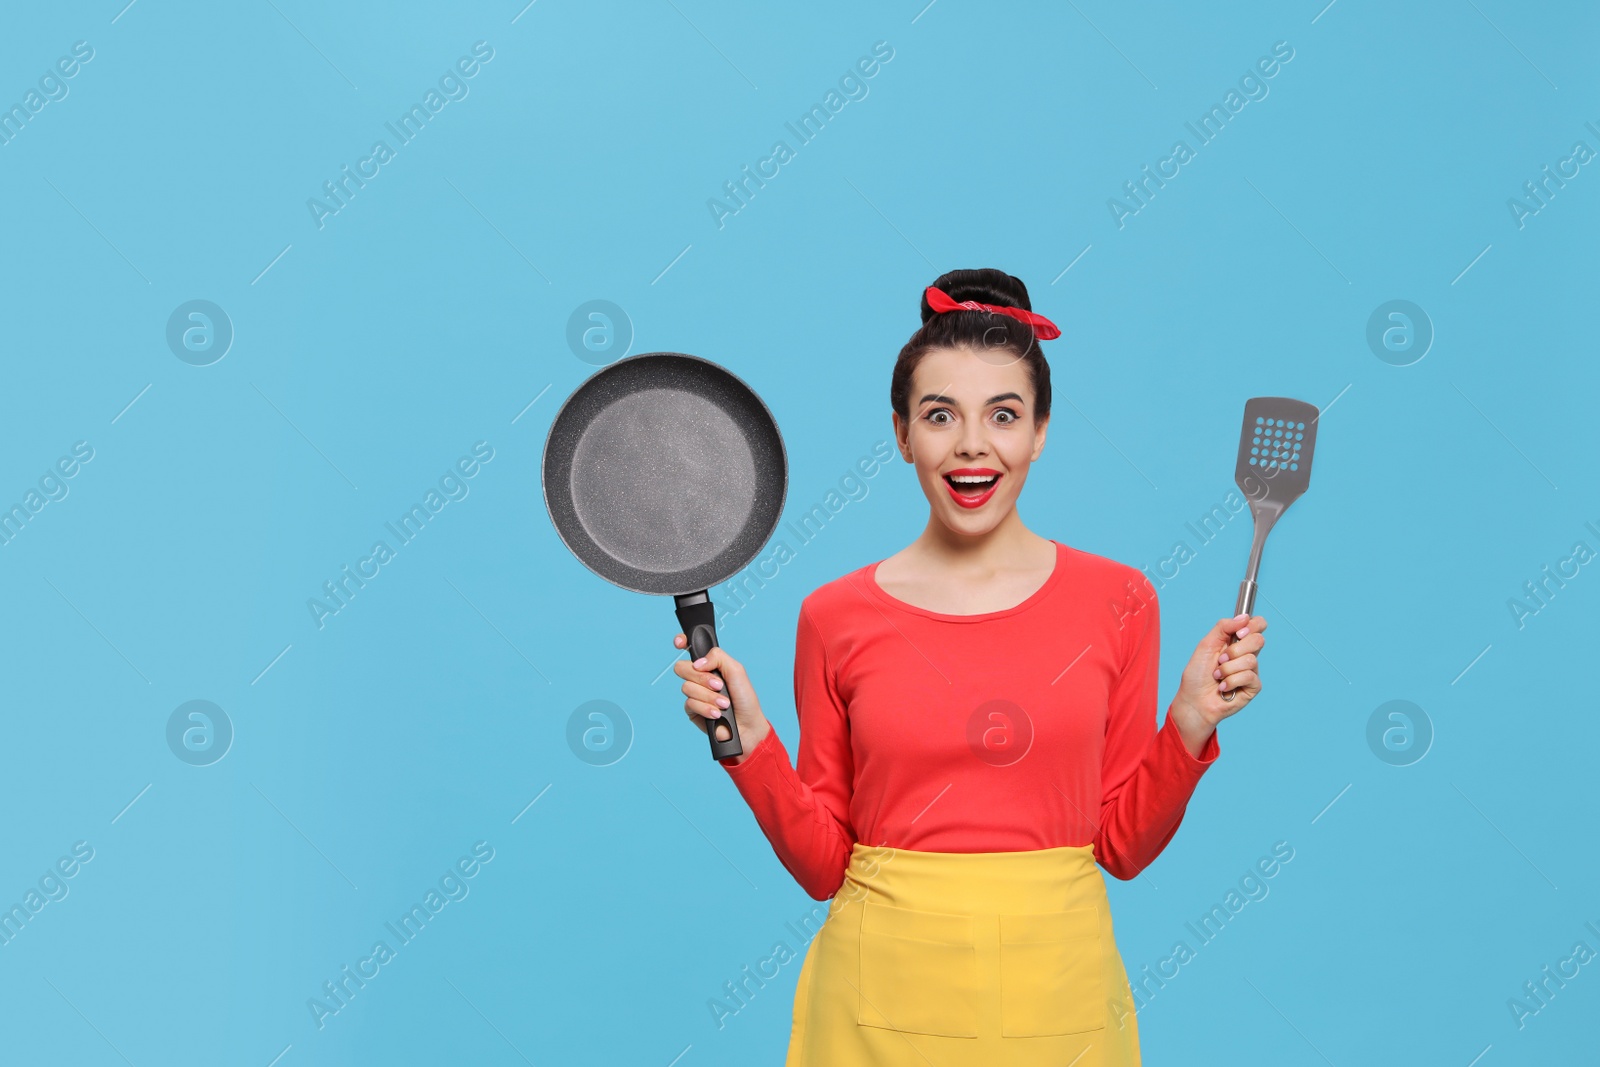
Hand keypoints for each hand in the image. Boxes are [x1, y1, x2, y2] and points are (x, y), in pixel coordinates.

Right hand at [670, 634, 771, 760]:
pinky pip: (689, 704)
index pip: (691, 649)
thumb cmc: (744, 698)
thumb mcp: (736, 671)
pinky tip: (717, 714)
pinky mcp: (692, 710)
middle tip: (719, 685)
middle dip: (702, 678)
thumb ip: (718, 657)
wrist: (747, 726)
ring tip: (724, 704)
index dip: (682, 642)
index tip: (680, 643)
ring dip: (708, 696)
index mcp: (710, 664)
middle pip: (682, 667)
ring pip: (686, 687)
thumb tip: (697, 663)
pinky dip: (706, 708)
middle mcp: (700, 677)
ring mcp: (695, 693)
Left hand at [1169, 613, 1267, 753]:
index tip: (1239, 634)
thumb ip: (1224, 627)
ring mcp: (1251, 671)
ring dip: (1227, 668)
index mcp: (1237, 642)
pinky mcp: (1253, 687)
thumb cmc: (1197, 674)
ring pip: (1251, 660)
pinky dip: (1231, 681)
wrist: (1194, 700)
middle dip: (1235, 650)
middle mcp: (1246, 655)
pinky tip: (1223, 687)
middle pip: (1259, 640)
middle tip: (1220, 659)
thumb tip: (1245, 617)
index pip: (1258, 625)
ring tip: (1217, 675)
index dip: (1253, 626)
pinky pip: (1249, 676)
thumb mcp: (1206, 645)